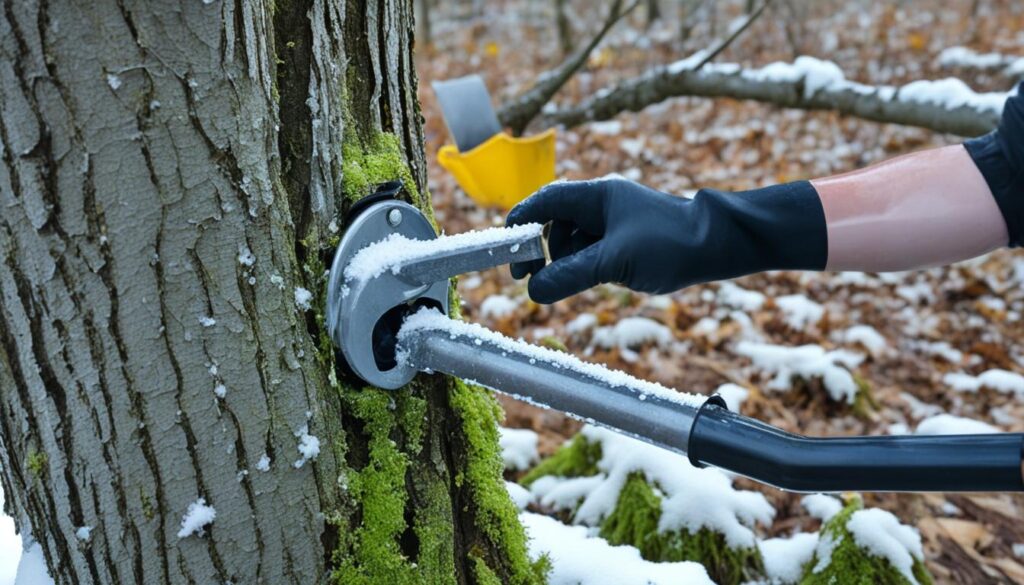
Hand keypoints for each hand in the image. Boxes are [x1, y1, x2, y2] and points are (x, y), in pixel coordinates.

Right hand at [506, 176, 825, 303]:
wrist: (718, 246)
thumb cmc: (670, 243)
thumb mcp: (614, 262)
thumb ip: (570, 275)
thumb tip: (533, 292)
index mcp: (596, 196)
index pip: (544, 201)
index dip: (519, 221)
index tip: (503, 247)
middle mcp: (602, 206)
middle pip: (553, 224)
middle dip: (537, 249)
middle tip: (525, 277)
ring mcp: (613, 225)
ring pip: (571, 243)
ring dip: (560, 263)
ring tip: (557, 284)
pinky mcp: (624, 244)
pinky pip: (590, 255)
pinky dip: (580, 268)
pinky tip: (584, 283)